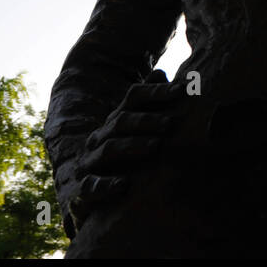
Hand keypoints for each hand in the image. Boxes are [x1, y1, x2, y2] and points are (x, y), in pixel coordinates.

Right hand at [62, 70, 183, 234]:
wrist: (96, 191)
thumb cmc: (131, 156)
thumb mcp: (145, 131)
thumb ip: (156, 105)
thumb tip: (170, 76)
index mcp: (117, 119)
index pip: (134, 97)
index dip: (156, 91)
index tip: (182, 90)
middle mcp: (101, 136)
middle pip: (121, 121)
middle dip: (147, 121)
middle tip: (171, 123)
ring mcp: (90, 161)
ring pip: (108, 148)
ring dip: (132, 146)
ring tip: (156, 146)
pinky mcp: (84, 188)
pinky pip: (90, 186)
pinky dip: (105, 185)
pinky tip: (124, 185)